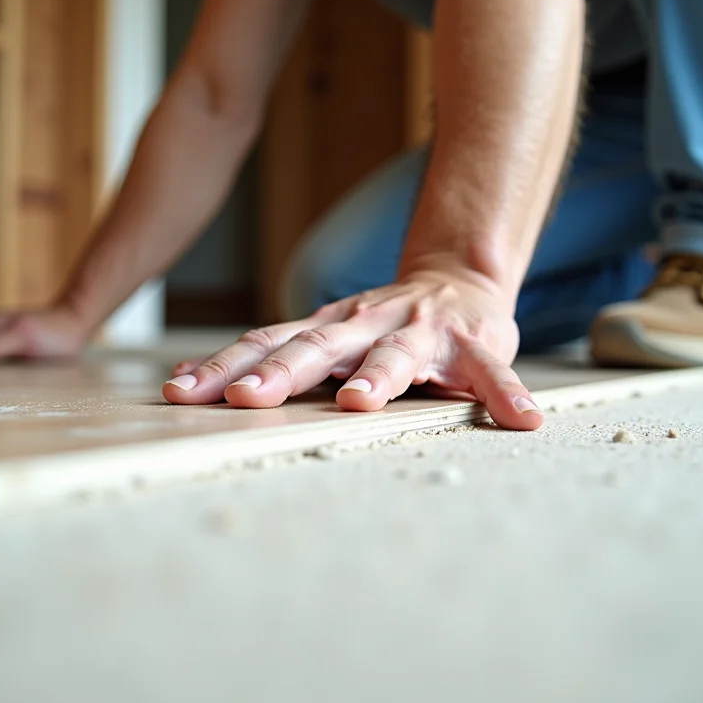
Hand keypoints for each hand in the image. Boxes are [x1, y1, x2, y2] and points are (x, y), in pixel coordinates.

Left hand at [161, 271, 543, 430]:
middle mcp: (367, 324)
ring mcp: (421, 332)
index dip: (224, 366)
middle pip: (317, 347)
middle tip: (246, 399)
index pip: (266, 343)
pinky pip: (491, 374)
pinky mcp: (473, 345)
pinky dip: (504, 395)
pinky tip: (521, 421)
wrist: (460, 281)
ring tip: (358, 403)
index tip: (181, 392)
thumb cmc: (382, 324)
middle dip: (280, 373)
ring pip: (395, 355)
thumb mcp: (325, 334)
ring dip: (377, 378)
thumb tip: (182, 383)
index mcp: (327, 328)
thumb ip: (271, 356)